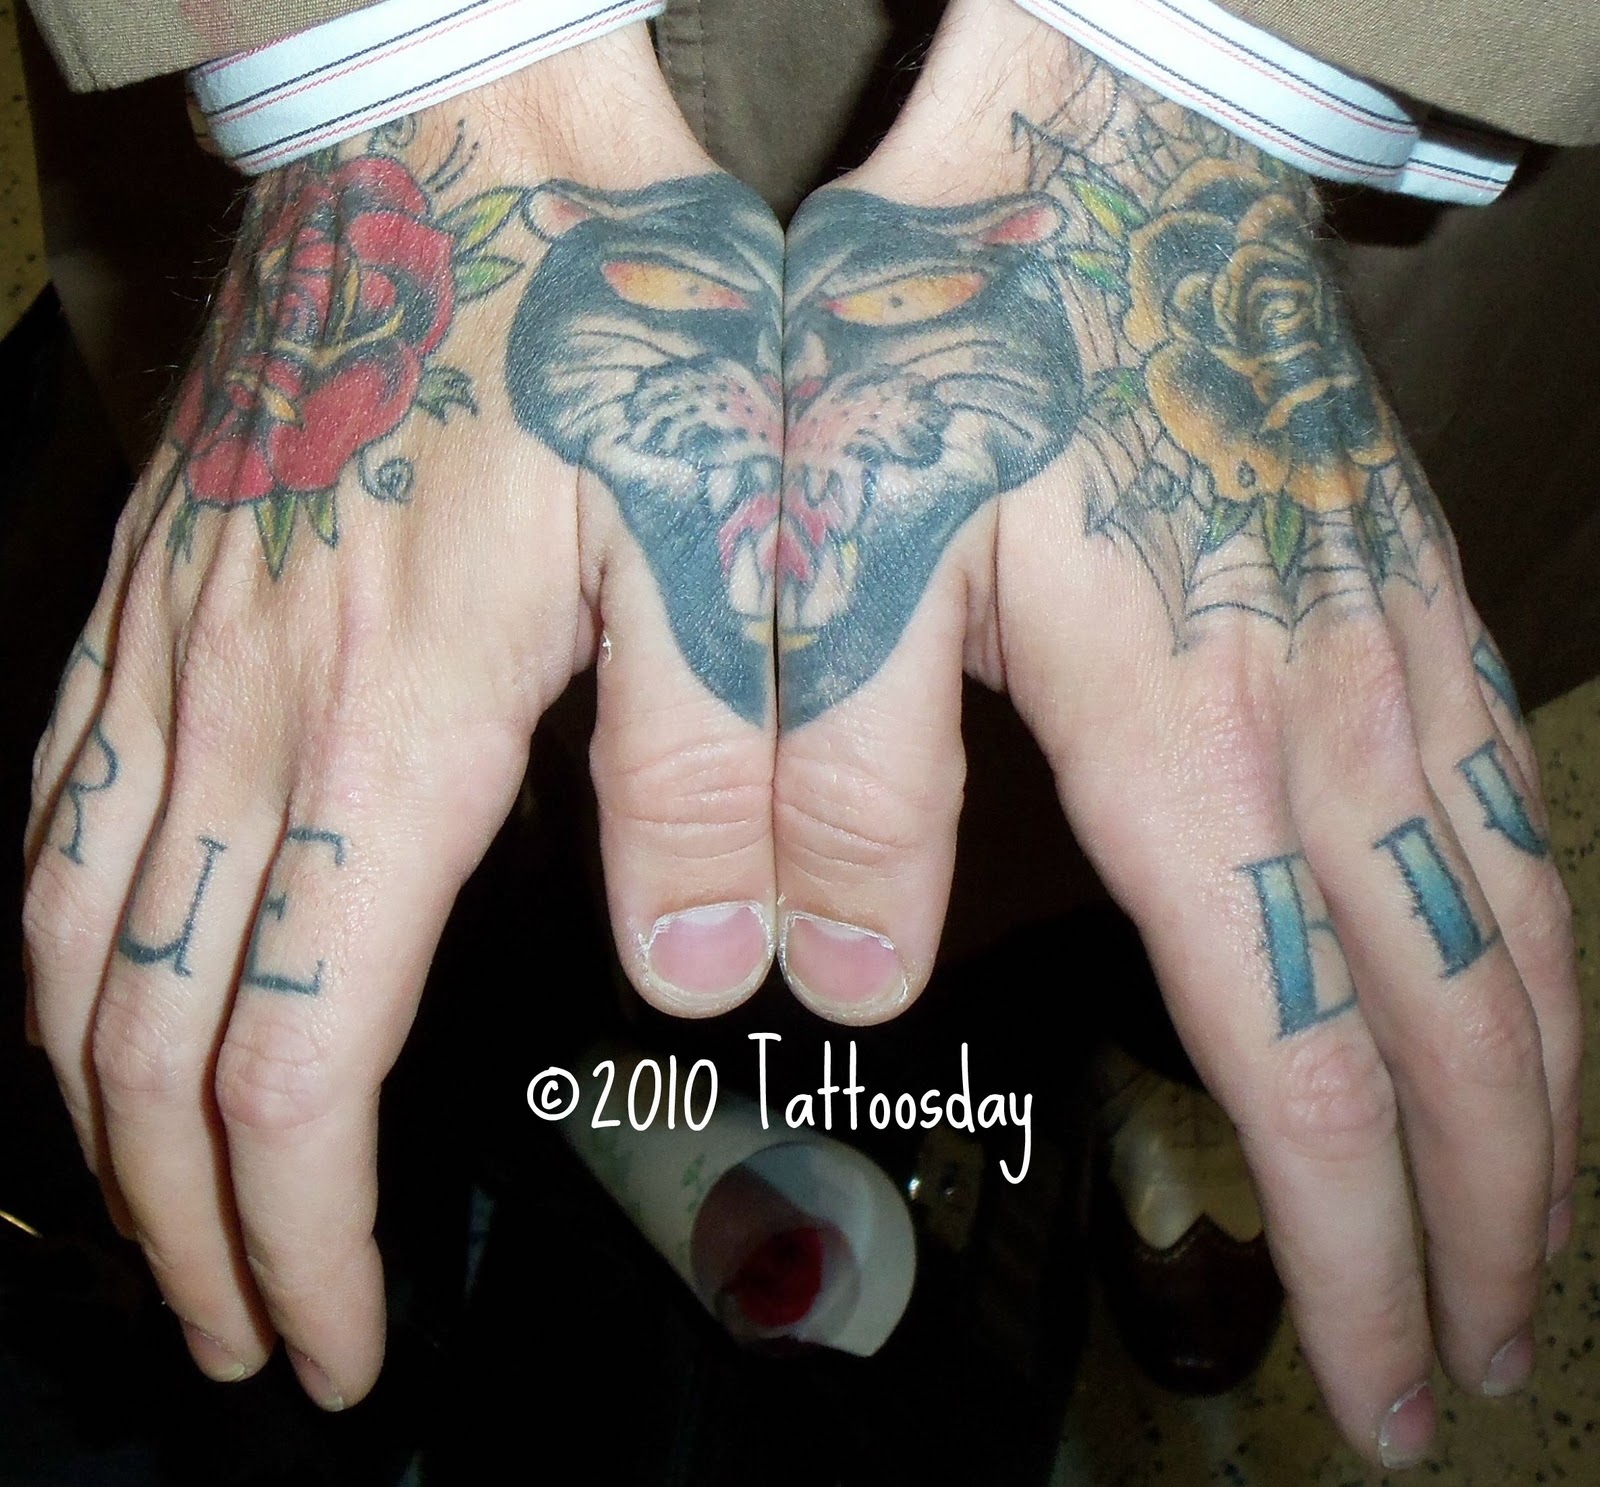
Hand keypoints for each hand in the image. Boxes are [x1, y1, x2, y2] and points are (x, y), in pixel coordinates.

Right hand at [24, 26, 783, 1405]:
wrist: (463, 129)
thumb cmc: (611, 320)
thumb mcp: (730, 536)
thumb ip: (721, 763)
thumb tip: (700, 980)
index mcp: (384, 727)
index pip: (287, 1065)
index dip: (302, 1235)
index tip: (335, 1344)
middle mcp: (234, 709)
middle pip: (140, 1044)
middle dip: (185, 1221)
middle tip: (243, 1334)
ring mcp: (166, 645)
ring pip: (60, 942)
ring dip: (93, 1113)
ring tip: (151, 1222)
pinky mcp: (151, 587)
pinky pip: (48, 810)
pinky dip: (54, 951)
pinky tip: (84, 999)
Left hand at [771, 0, 1579, 1464]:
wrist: (1103, 146)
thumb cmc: (962, 335)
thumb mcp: (835, 545)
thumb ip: (826, 771)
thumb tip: (816, 981)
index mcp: (1188, 751)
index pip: (1306, 1068)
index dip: (1349, 1250)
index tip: (1382, 1386)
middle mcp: (1328, 731)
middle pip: (1452, 1042)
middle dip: (1470, 1228)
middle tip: (1474, 1369)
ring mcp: (1395, 660)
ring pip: (1523, 942)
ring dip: (1536, 1113)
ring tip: (1529, 1238)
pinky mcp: (1406, 597)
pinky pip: (1519, 817)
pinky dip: (1547, 954)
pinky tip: (1536, 1000)